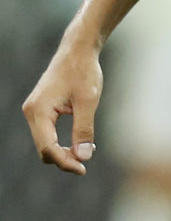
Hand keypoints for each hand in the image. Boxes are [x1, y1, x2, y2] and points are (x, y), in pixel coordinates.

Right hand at [22, 32, 103, 174]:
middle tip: (85, 164)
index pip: (48, 147)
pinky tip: (79, 143)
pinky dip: (61, 142)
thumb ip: (84, 129)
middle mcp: (32, 112)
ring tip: (85, 153)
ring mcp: (35, 111)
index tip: (83, 169)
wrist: (78, 50)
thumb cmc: (84, 72)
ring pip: (45, 142)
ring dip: (62, 151)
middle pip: (43, 148)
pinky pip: (48, 133)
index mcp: (39, 111)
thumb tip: (83, 157)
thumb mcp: (88, 101)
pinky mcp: (42, 109)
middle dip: (63, 159)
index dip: (64, 162)